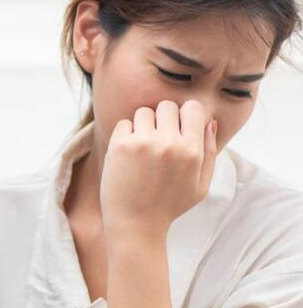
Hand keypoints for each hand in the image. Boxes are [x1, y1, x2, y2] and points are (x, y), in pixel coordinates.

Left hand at [100, 100, 217, 241]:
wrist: (135, 224)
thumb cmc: (169, 205)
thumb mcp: (200, 185)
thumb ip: (209, 152)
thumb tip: (209, 121)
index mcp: (191, 151)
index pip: (192, 107)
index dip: (185, 115)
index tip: (178, 129)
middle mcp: (169, 143)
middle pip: (167, 106)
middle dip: (163, 119)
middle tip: (158, 141)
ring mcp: (143, 143)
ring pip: (144, 112)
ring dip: (143, 126)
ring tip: (143, 149)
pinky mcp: (120, 145)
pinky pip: (124, 123)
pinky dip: (126, 134)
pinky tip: (128, 155)